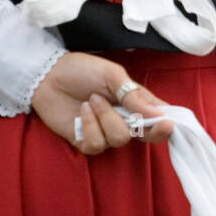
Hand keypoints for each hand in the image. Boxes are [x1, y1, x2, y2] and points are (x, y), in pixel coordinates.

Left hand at [30, 50, 174, 154]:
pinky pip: (97, 145)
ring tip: (91, 100)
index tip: (168, 124)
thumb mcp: (112, 75)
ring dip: (105, 117)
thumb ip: (135, 96)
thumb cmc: (82, 70)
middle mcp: (123, 119)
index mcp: (135, 102)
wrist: (47, 75)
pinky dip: (90, 126)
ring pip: (119, 139)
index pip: (159, 119)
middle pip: (144, 136)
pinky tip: (82, 112)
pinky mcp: (86, 142)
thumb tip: (158, 116)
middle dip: (139, 126)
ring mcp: (105, 132)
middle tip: (123, 108)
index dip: (166, 126)